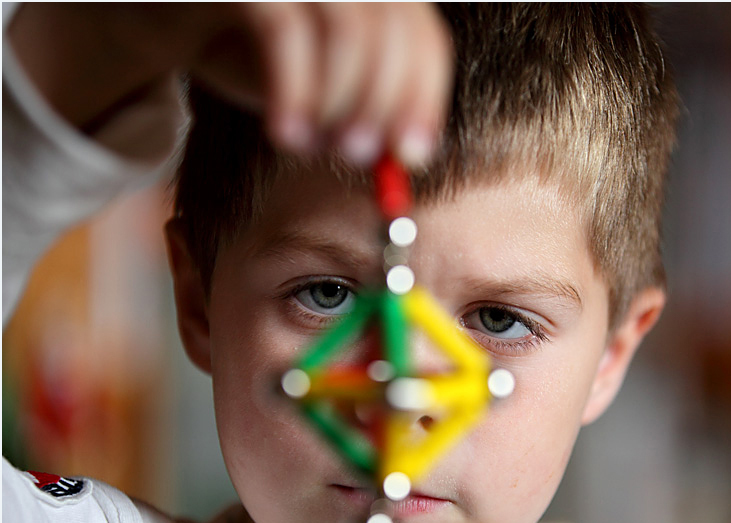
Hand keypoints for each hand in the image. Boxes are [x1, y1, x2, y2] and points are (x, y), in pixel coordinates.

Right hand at [7, 3, 452, 164]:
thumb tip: (400, 156)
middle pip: (394, 30)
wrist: (163, 12)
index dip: (424, 99)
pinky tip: (285, 135)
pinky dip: (292, 92)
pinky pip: (283, 31)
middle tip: (360, 157)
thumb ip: (357, 111)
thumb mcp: (315, 84)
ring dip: (339, 101)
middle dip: (382, 104)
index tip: (412, 156)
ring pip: (348, 28)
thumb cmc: (249, 47)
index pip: (423, 38)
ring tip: (312, 149)